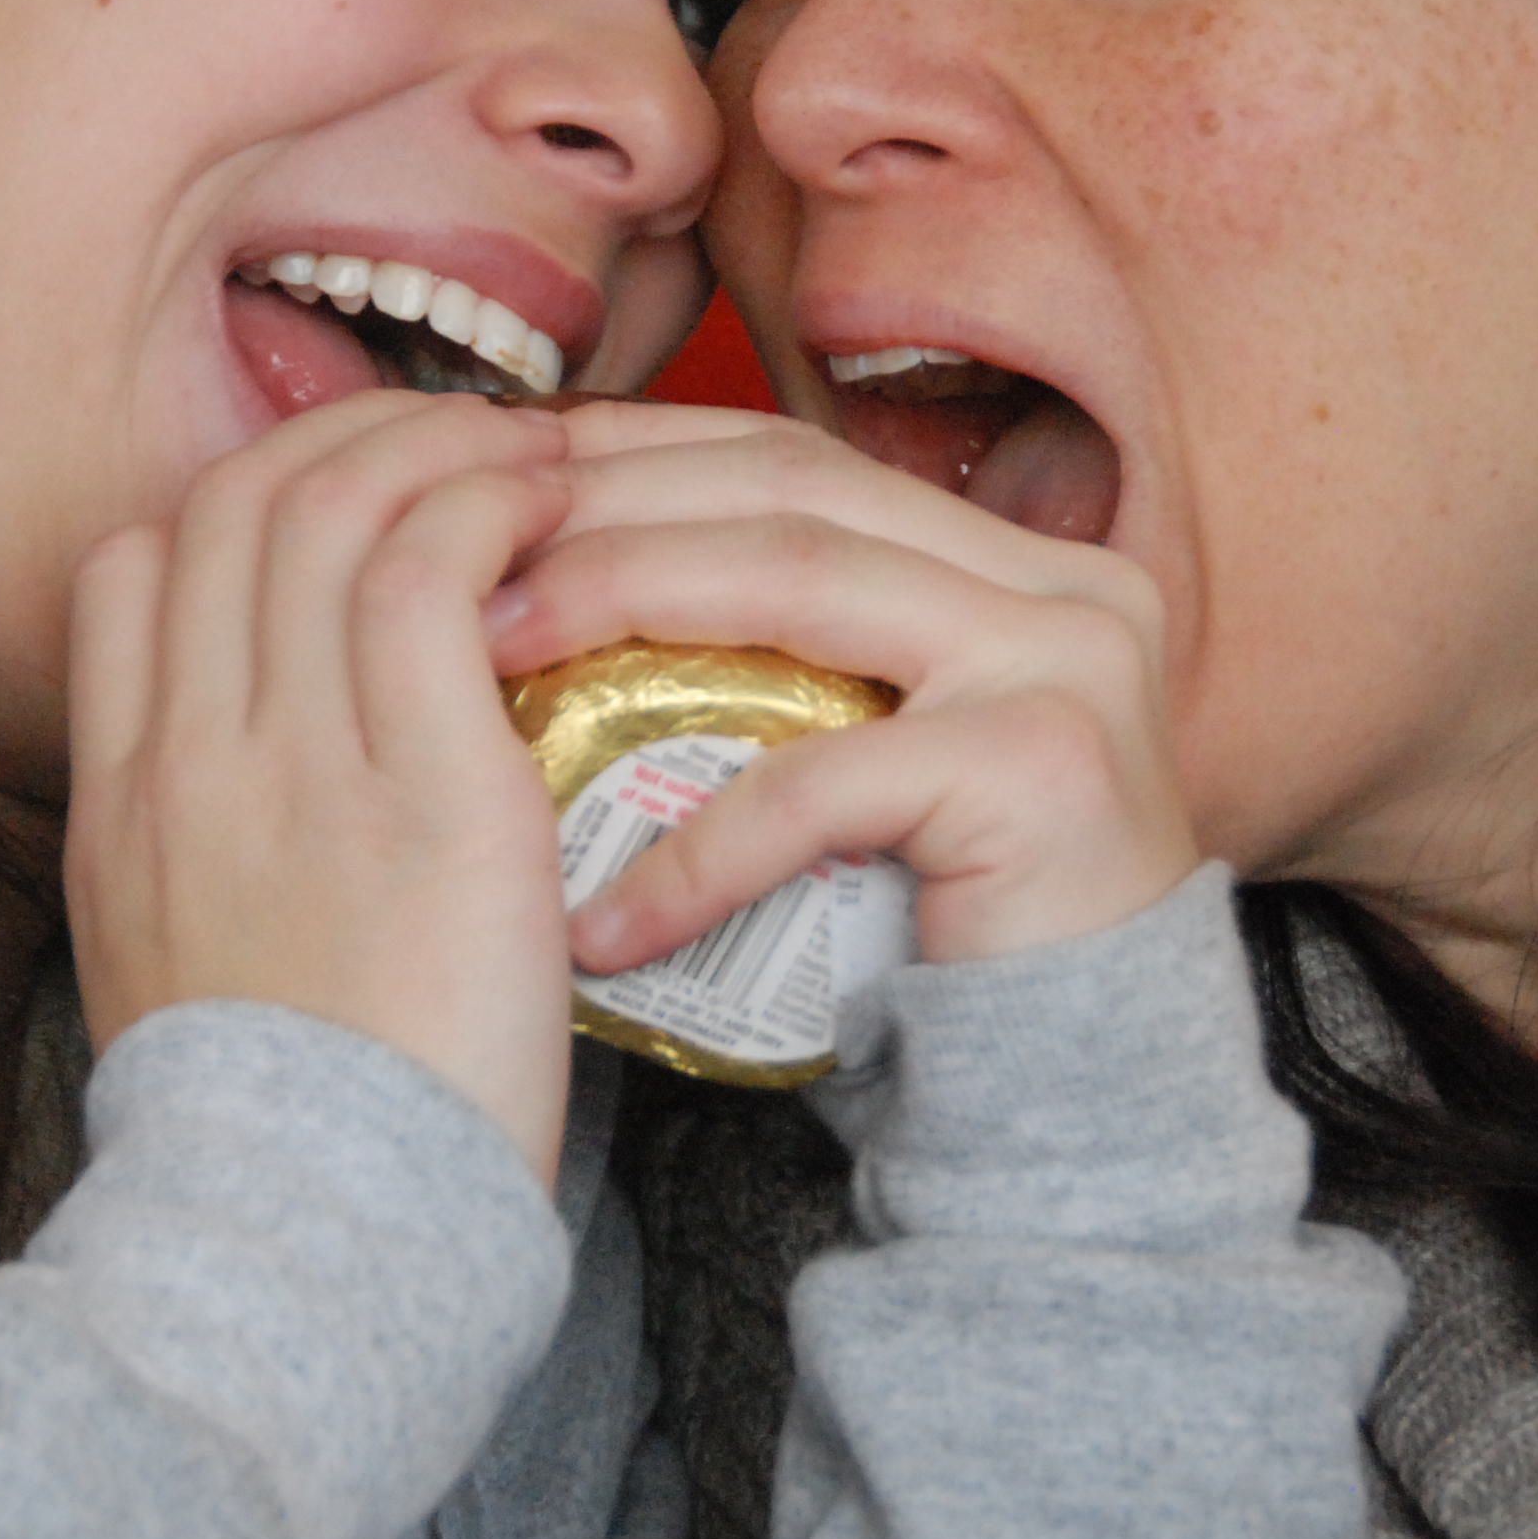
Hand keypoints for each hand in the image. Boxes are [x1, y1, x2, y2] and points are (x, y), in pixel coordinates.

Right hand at [67, 392, 578, 1186]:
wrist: (309, 1253)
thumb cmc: (290, 1151)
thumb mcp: (187, 989)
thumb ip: (213, 870)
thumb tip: (292, 822)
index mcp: (121, 807)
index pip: (137, 569)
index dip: (242, 502)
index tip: (346, 507)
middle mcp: (184, 757)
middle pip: (235, 503)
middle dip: (352, 437)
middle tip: (461, 444)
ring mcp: (287, 761)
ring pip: (329, 502)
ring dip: (441, 445)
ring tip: (534, 455)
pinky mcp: (418, 786)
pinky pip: (433, 565)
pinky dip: (492, 500)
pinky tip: (558, 506)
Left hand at [485, 403, 1197, 977]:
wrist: (1079, 1089)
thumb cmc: (942, 935)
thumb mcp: (862, 757)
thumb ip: (784, 662)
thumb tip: (564, 579)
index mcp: (1010, 560)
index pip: (797, 458)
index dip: (640, 449)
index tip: (496, 469)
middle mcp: (1060, 585)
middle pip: (791, 491)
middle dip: (607, 505)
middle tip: (458, 552)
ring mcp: (1064, 663)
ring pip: (798, 581)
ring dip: (619, 602)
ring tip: (484, 658)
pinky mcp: (1039, 767)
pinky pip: (819, 783)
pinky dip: (694, 848)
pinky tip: (601, 915)